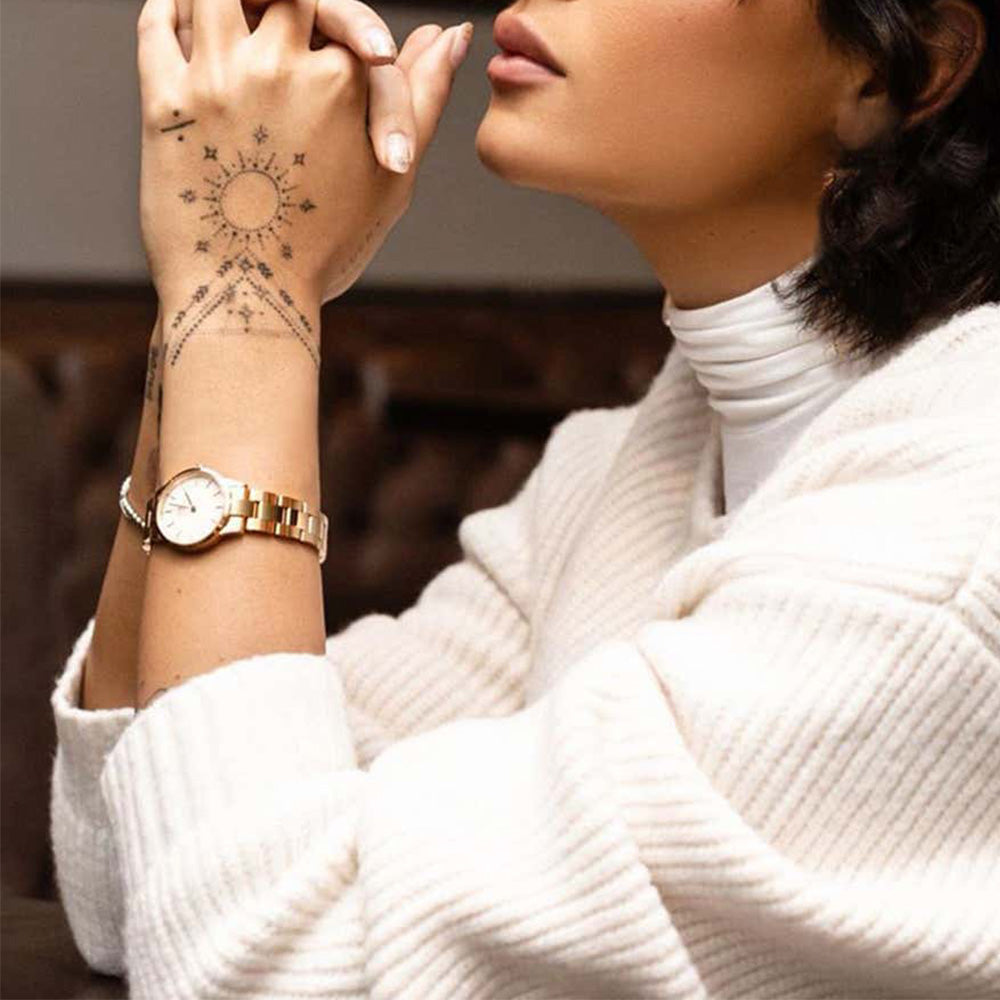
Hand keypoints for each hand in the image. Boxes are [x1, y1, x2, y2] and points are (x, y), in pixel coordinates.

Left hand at [136, 0, 472, 372]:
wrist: (248, 298)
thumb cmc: (325, 249)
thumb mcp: (392, 179)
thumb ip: (422, 98)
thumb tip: (454, 36)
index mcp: (343, 85)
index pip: (352, 21)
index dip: (356, 37)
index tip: (356, 68)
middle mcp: (279, 68)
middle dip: (293, 3)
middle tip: (289, 26)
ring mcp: (217, 79)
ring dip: (231, 0)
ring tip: (238, 19)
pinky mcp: (163, 101)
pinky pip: (156, 22)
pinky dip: (169, 12)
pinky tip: (185, 26)